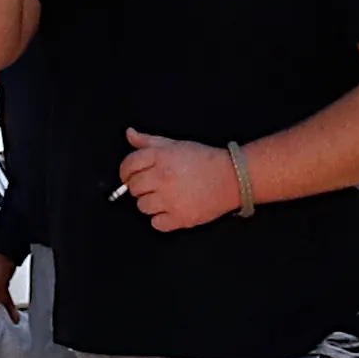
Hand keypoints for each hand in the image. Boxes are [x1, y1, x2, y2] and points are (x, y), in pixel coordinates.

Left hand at [119, 128, 242, 231]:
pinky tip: (171, 209)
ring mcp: (171, 200)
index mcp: (161, 157)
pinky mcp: (180, 218)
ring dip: (149, 203)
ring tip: (164, 197)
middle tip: (152, 186)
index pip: (129, 165)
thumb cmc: (204, 160)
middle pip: (133, 188)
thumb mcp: (175, 144)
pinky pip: (156, 223)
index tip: (128, 176)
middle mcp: (163, 178)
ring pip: (142, 206)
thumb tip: (129, 134)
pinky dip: (160, 219)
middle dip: (139, 187)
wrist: (233, 178)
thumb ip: (149, 141)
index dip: (125, 172)